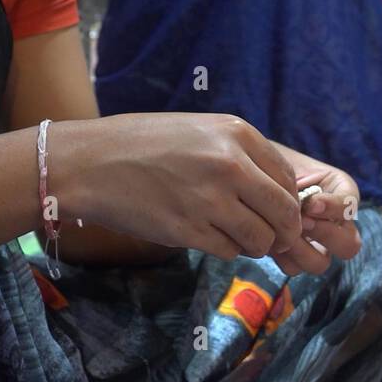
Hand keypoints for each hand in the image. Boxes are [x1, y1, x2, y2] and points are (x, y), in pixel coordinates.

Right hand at [57, 113, 301, 261]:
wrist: (91, 162)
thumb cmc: (145, 143)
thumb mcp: (202, 130)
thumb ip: (241, 154)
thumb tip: (278, 189)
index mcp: (237, 133)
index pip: (289, 179)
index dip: (290, 203)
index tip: (281, 214)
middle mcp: (230, 164)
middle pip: (283, 213)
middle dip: (284, 231)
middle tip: (273, 238)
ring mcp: (209, 199)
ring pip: (260, 239)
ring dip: (254, 245)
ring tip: (237, 236)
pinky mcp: (187, 229)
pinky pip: (228, 251)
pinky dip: (226, 250)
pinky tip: (209, 236)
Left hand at [268, 150, 362, 277]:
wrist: (253, 172)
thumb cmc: (275, 164)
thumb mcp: (294, 164)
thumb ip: (303, 183)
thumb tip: (306, 208)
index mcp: (342, 195)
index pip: (351, 207)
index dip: (334, 208)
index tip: (312, 203)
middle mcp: (335, 224)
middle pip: (349, 246)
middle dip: (326, 234)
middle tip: (303, 221)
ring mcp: (315, 244)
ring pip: (320, 263)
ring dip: (301, 250)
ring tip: (282, 232)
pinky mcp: (292, 256)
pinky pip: (294, 267)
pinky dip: (282, 256)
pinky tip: (270, 238)